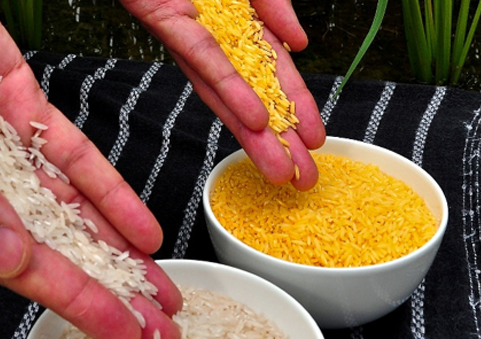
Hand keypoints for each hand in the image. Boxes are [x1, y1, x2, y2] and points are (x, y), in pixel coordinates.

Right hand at [0, 0, 181, 338]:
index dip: (80, 305)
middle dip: (115, 291)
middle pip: (60, 252)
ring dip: (121, 251)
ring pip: (74, 211)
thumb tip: (12, 256)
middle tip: (161, 326)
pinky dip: (109, 190)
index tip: (127, 333)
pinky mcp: (20, 106)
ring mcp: (3, 148)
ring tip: (160, 285)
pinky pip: (72, 156)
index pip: (26, 271)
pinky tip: (141, 226)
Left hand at [120, 0, 325, 190]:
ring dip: (254, 132)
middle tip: (301, 179)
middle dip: (278, 141)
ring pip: (225, 91)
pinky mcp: (166, 19)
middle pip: (247, 98)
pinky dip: (229, 87)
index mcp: (233, 30)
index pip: (269, 80)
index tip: (314, 144)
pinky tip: (254, 118)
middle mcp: (211, 41)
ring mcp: (188, 34)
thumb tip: (300, 44)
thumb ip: (275, 6)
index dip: (294, 112)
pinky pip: (201, 57)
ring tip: (279, 165)